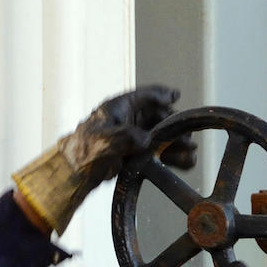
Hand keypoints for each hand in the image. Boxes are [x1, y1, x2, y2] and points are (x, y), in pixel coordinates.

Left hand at [11, 83, 191, 234]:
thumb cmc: (83, 150)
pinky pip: (159, 152)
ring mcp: (133, 137)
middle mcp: (129, 119)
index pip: (145, 95)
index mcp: (119, 107)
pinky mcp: (136, 153)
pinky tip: (185, 163)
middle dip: (175, 127)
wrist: (75, 172)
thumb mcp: (104, 139)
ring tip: (191, 152)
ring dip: (177, 144)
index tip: (176, 95)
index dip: (162, 94)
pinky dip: (172, 158)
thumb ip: (127, 136)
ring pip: (162, 136)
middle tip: (187, 137)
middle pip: (159, 117)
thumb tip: (147, 141)